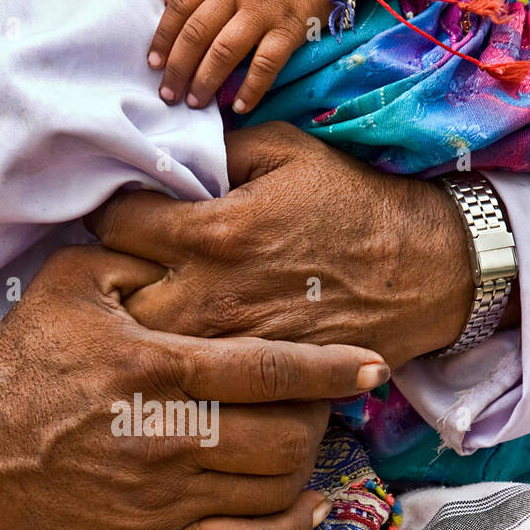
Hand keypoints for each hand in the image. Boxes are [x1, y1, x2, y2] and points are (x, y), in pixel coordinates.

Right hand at [0, 244, 388, 529]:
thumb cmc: (25, 358)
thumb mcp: (73, 282)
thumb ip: (140, 253)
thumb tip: (196, 235)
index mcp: (156, 366)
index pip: (268, 369)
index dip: (330, 369)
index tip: (372, 366)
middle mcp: (168, 436)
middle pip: (286, 436)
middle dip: (319, 416)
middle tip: (319, 399)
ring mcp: (163, 495)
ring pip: (274, 488)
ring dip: (306, 463)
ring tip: (304, 437)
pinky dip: (288, 529)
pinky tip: (307, 506)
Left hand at [91, 123, 474, 367]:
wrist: (422, 272)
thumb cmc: (352, 204)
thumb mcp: (287, 150)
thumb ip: (216, 147)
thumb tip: (165, 146)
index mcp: (213, 232)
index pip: (112, 224)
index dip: (107, 215)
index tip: (116, 218)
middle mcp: (210, 296)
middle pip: (113, 298)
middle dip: (108, 282)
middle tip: (117, 271)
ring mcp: (230, 349)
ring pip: (145, 349)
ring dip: (135, 330)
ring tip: (140, 313)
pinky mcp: (251, 382)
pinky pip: (192, 382)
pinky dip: (178, 366)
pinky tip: (180, 350)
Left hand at [147, 0, 330, 112]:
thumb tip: (169, 5)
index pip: (181, 6)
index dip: (163, 37)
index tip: (153, 63)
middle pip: (196, 33)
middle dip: (178, 68)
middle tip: (169, 94)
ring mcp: (264, 9)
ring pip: (224, 50)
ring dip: (205, 80)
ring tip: (195, 102)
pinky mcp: (291, 26)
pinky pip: (266, 63)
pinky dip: (251, 88)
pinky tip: (239, 106)